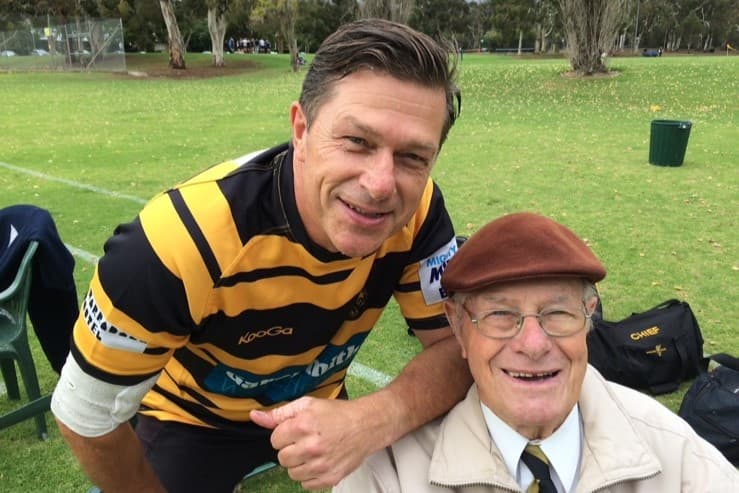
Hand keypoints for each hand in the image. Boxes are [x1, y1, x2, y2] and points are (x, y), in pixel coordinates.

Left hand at [250, 396, 379, 489]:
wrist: (366, 426)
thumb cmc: (337, 414)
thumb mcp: (307, 405)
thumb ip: (279, 413)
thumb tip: (255, 416)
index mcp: (303, 425)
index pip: (275, 440)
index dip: (284, 434)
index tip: (296, 430)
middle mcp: (311, 446)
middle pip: (282, 458)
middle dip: (291, 449)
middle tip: (305, 441)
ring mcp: (321, 464)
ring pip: (292, 473)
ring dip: (299, 463)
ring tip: (313, 451)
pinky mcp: (330, 477)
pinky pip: (306, 484)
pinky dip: (310, 475)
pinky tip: (319, 461)